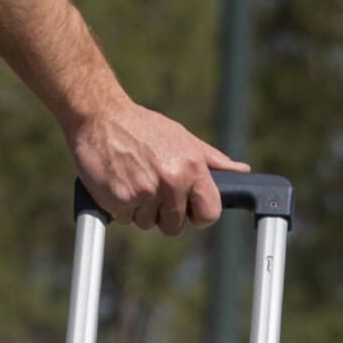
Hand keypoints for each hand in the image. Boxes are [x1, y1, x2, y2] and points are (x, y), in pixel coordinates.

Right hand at [68, 98, 244, 236]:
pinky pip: (126, 219)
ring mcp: (146, 192)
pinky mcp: (121, 199)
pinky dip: (120, 207)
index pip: (209, 213)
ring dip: (139, 209)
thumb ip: (213, 160)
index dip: (197, 214)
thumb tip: (241, 171)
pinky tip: (118, 183)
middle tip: (151, 187)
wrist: (101, 116)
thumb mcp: (183, 138)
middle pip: (175, 226)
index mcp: (192, 167)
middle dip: (163, 213)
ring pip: (148, 224)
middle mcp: (172, 181)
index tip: (186, 208)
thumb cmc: (143, 127)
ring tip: (133, 179)